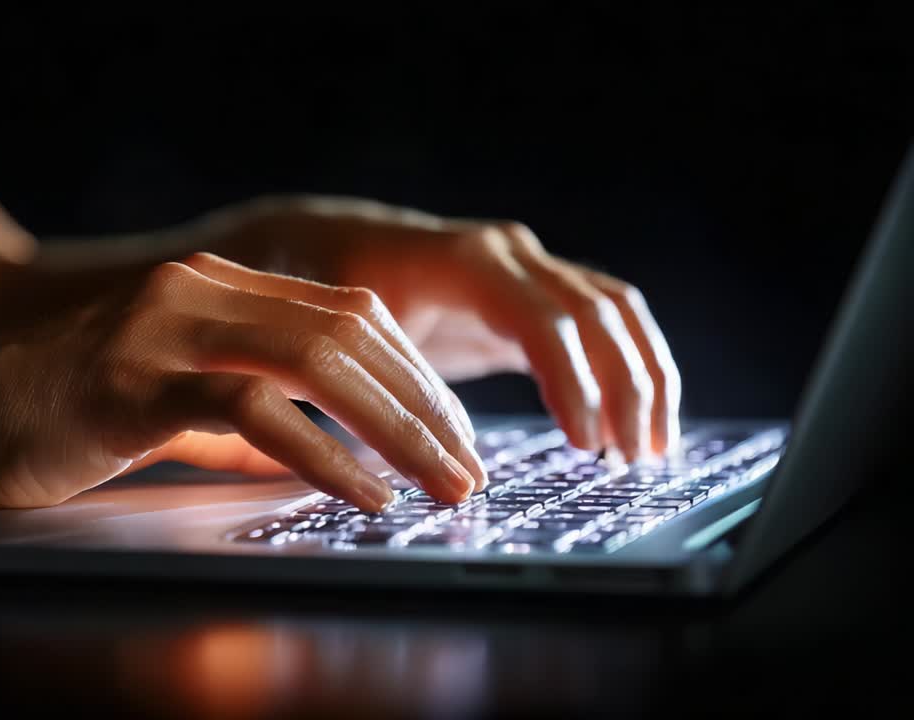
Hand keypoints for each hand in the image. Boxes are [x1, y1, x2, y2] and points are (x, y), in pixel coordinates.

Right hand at [0, 256, 487, 510]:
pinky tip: (362, 493)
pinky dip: (321, 454)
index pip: (349, 314)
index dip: (416, 374)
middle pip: (350, 332)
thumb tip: (314, 452)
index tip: (454, 431)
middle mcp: (199, 293)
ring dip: (395, 427)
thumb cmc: (60, 413)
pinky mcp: (135, 382)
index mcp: (217, 290)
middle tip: (470, 465)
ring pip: (316, 360)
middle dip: (425, 403)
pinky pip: (250, 410)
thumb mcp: (172, 404)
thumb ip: (243, 414)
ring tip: (441, 483)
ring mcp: (165, 330)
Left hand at [218, 196, 681, 458]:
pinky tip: (635, 423)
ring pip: (616, 311)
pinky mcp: (535, 294)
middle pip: (598, 313)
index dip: (573, 382)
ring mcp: (529, 267)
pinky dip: (630, 367)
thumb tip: (425, 458)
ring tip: (648, 449)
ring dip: (644, 376)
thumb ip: (385, 380)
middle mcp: (510, 254)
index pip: (545, 320)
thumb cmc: (328, 290)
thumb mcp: (346, 333)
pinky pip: (605, 320)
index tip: (584, 444)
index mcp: (466, 261)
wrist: (326, 242)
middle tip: (629, 460)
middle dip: (625, 387)